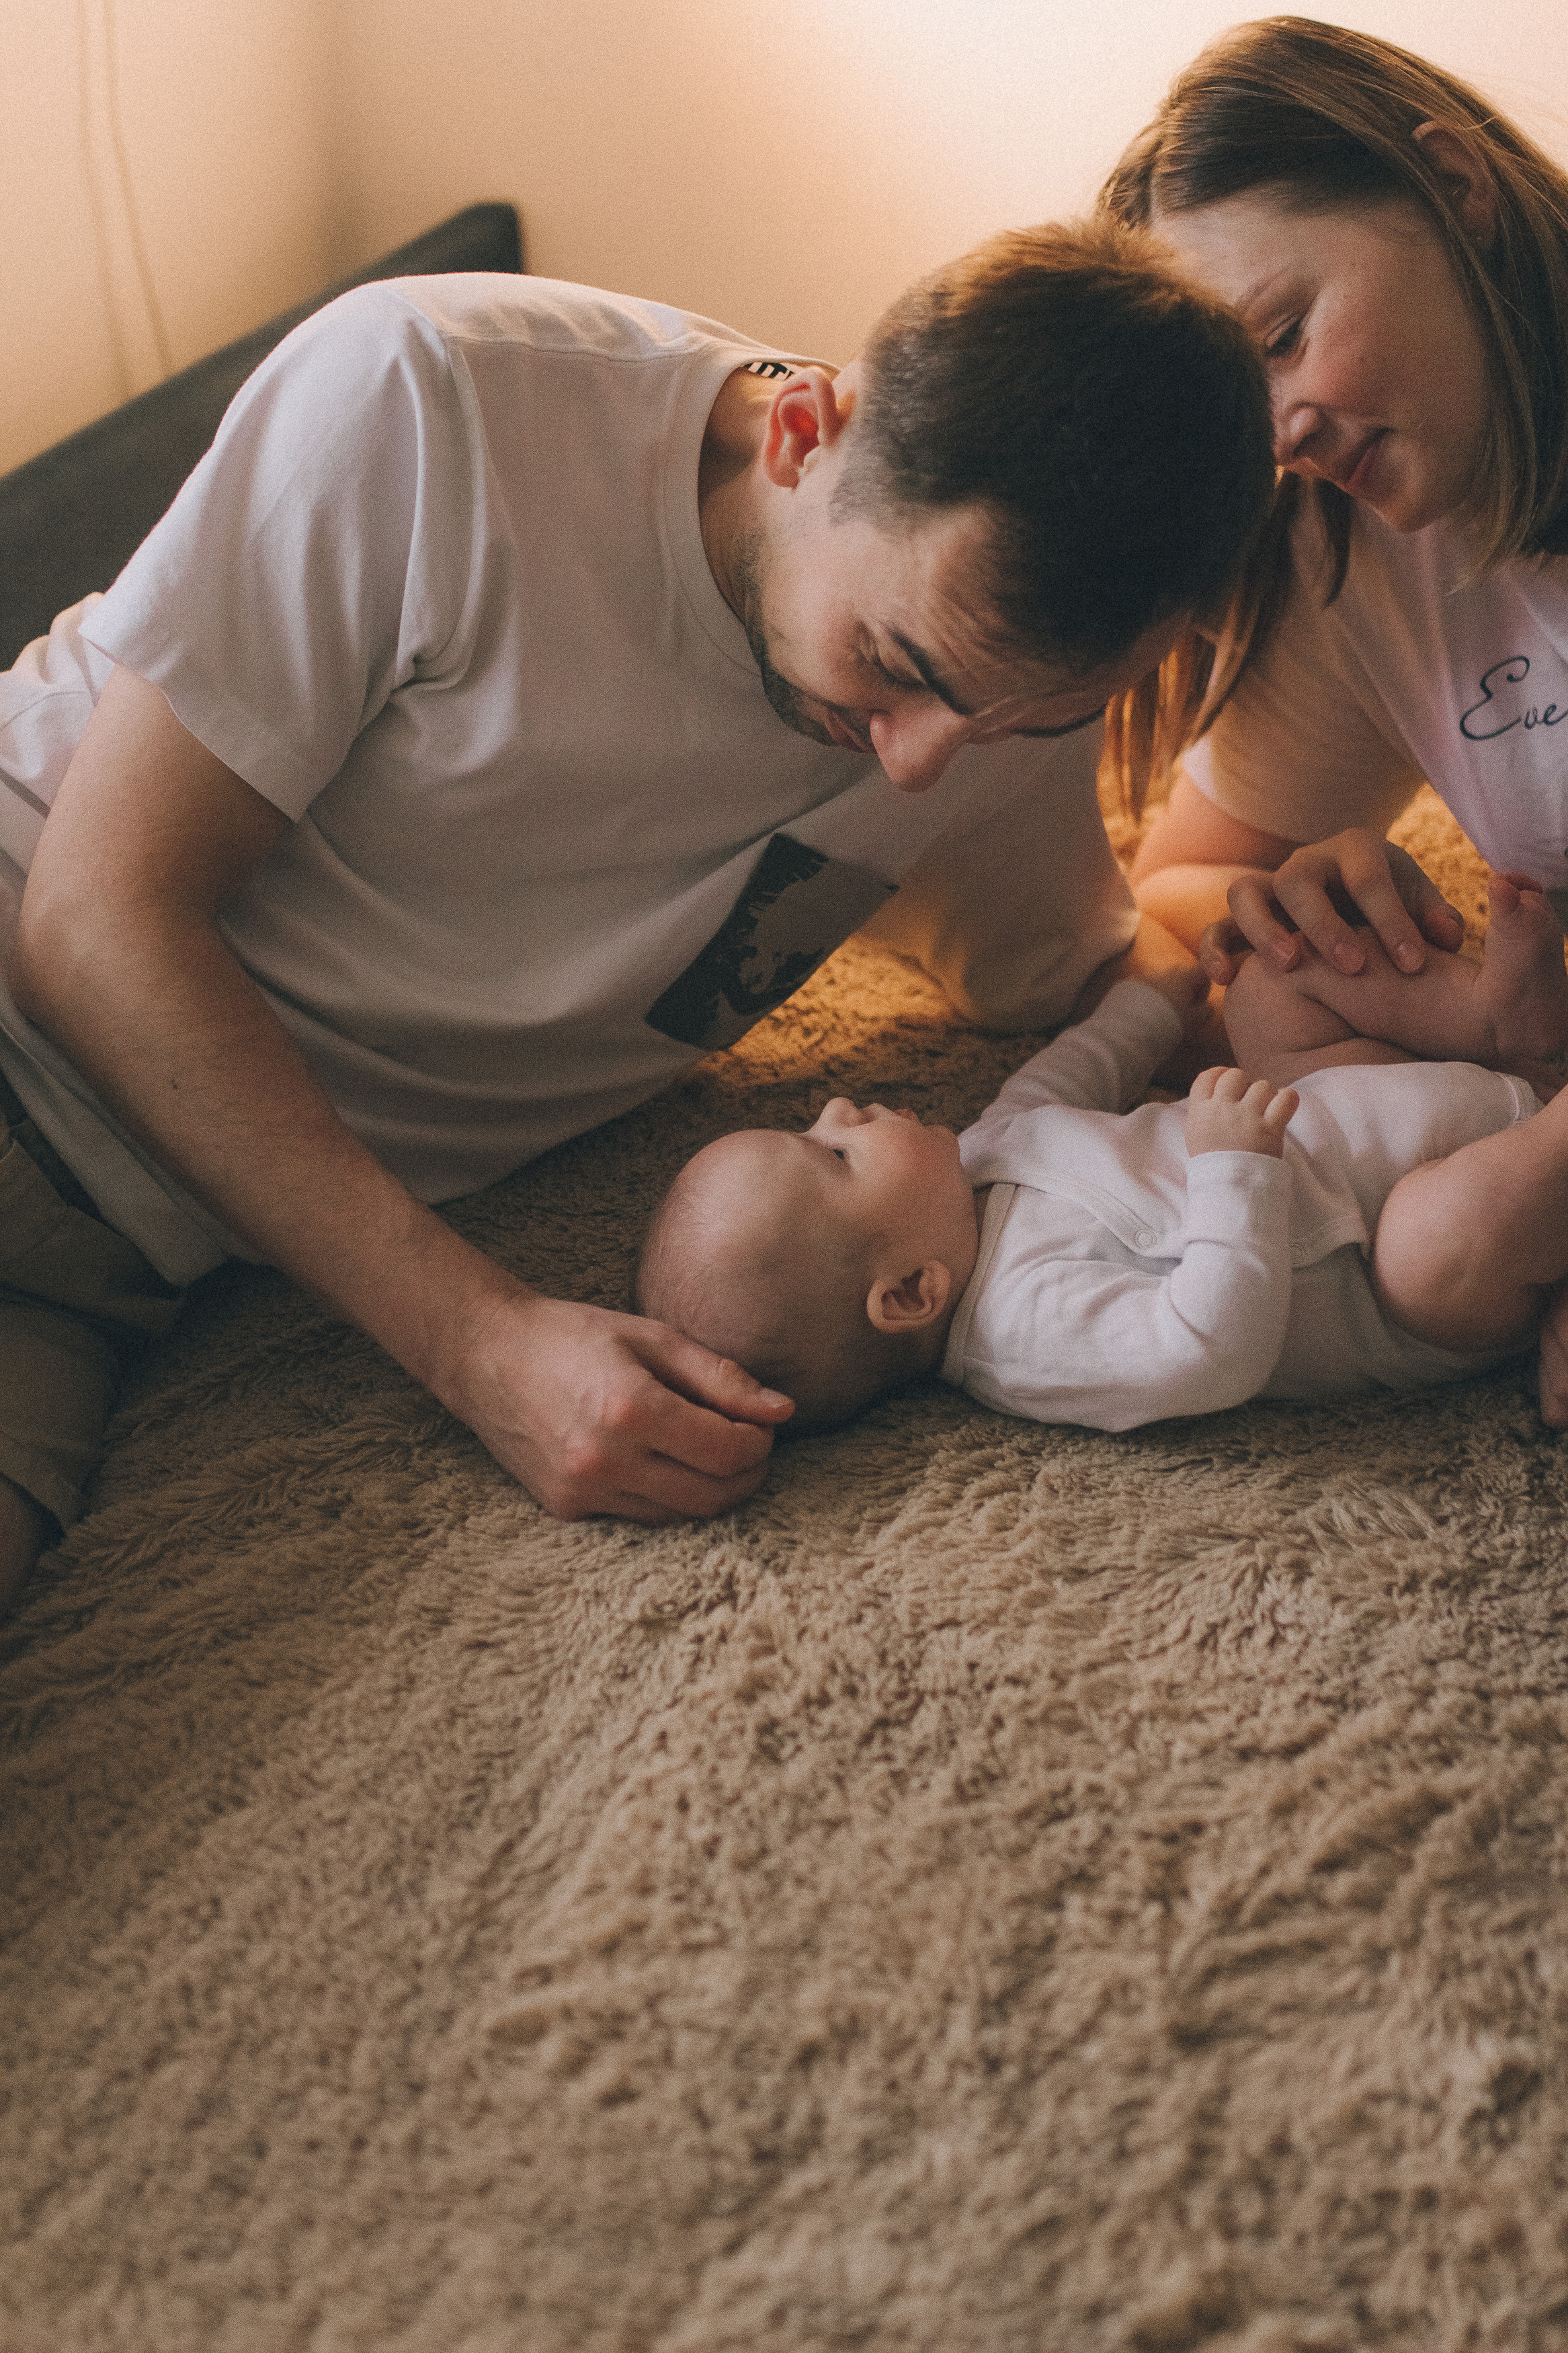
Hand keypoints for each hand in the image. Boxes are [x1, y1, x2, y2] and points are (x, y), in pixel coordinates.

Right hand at [448, 1289, 794, 1522]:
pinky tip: (665, 1463)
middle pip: (712, 1496)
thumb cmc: (573, 1336)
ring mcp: (583, 1491)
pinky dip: (668, 1497)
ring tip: (711, 1453)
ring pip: (680, 1515)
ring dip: (711, 1490)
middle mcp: (606, 1459)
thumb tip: (783, 1411)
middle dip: (746, 1475)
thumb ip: (721, 1377)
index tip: (761, 1423)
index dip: (760, 1442)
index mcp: (631, 1408)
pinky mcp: (566, 1509)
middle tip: (750, 1445)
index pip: (729, 1452)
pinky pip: (641, 1517)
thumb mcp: (653, 1338)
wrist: (485, 1356)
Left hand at [1080, 914, 1211, 1034]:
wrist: (1132, 1024)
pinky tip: (1145, 1015)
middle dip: (1185, 994)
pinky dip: (1148, 999)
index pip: (1204, 973)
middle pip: (1182, 978)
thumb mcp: (1195, 1021)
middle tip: (1180, 1015)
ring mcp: (1147, 976)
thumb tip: (1207, 1007)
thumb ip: (1207, 1011)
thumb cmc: (1169, 1021)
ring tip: (1161, 1017)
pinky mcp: (1130, 984)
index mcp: (1185, 976)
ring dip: (1166, 996)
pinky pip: (1145, 989)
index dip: (1206, 989)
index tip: (1198, 1006)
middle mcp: (1166, 971)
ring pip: (1163, 983)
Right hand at [1185, 1066, 1298, 1159]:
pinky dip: (1288, 1100)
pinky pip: (1286, 1098)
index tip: (1228, 1084)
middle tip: (1248, 1102)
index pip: (1208, 1076)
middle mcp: (1222, 1109)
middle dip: (1244, 1085)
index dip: (1220, 1075)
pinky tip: (1283, 1108)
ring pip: (1262, 1086)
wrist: (1229, 1190)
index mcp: (1200, 1112)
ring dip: (1266, 1096)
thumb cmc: (1213, 1164)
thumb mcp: (1196, 1136)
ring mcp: (1247, 1117)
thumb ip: (1204, 1112)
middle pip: (1235, 1075)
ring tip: (1265, 1112)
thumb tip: (1218, 1093)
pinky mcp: (1270, 1128)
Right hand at [1197, 832, 1463, 984]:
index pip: (1369, 879)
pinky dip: (1215, 952)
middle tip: (1353, 967)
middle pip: (1299, 881)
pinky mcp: (1243, 920)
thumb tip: (1445, 938)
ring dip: (1263, 930)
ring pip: (1244, 894)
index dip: (1392, 922)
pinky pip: (1217, 928)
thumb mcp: (1421, 910)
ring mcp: (1268, 889)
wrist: (1358, 911)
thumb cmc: (1393, 913)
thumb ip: (1437, 922)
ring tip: (1289, 966)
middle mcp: (1306, 862)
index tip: (1415, 965)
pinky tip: (1226, 983)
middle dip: (1324, 925)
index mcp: (1355, 850)